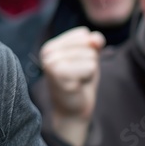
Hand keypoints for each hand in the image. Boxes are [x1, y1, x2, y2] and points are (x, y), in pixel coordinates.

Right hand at [40, 26, 105, 145]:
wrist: (72, 111)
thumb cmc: (80, 83)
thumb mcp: (89, 58)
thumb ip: (93, 43)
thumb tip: (96, 39)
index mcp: (51, 45)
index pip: (83, 34)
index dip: (88, 51)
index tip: (77, 66)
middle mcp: (47, 51)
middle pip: (88, 45)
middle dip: (90, 62)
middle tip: (77, 76)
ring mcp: (51, 61)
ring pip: (90, 56)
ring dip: (89, 71)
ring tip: (77, 80)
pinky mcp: (59, 73)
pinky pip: (90, 67)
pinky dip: (89, 77)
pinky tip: (77, 85)